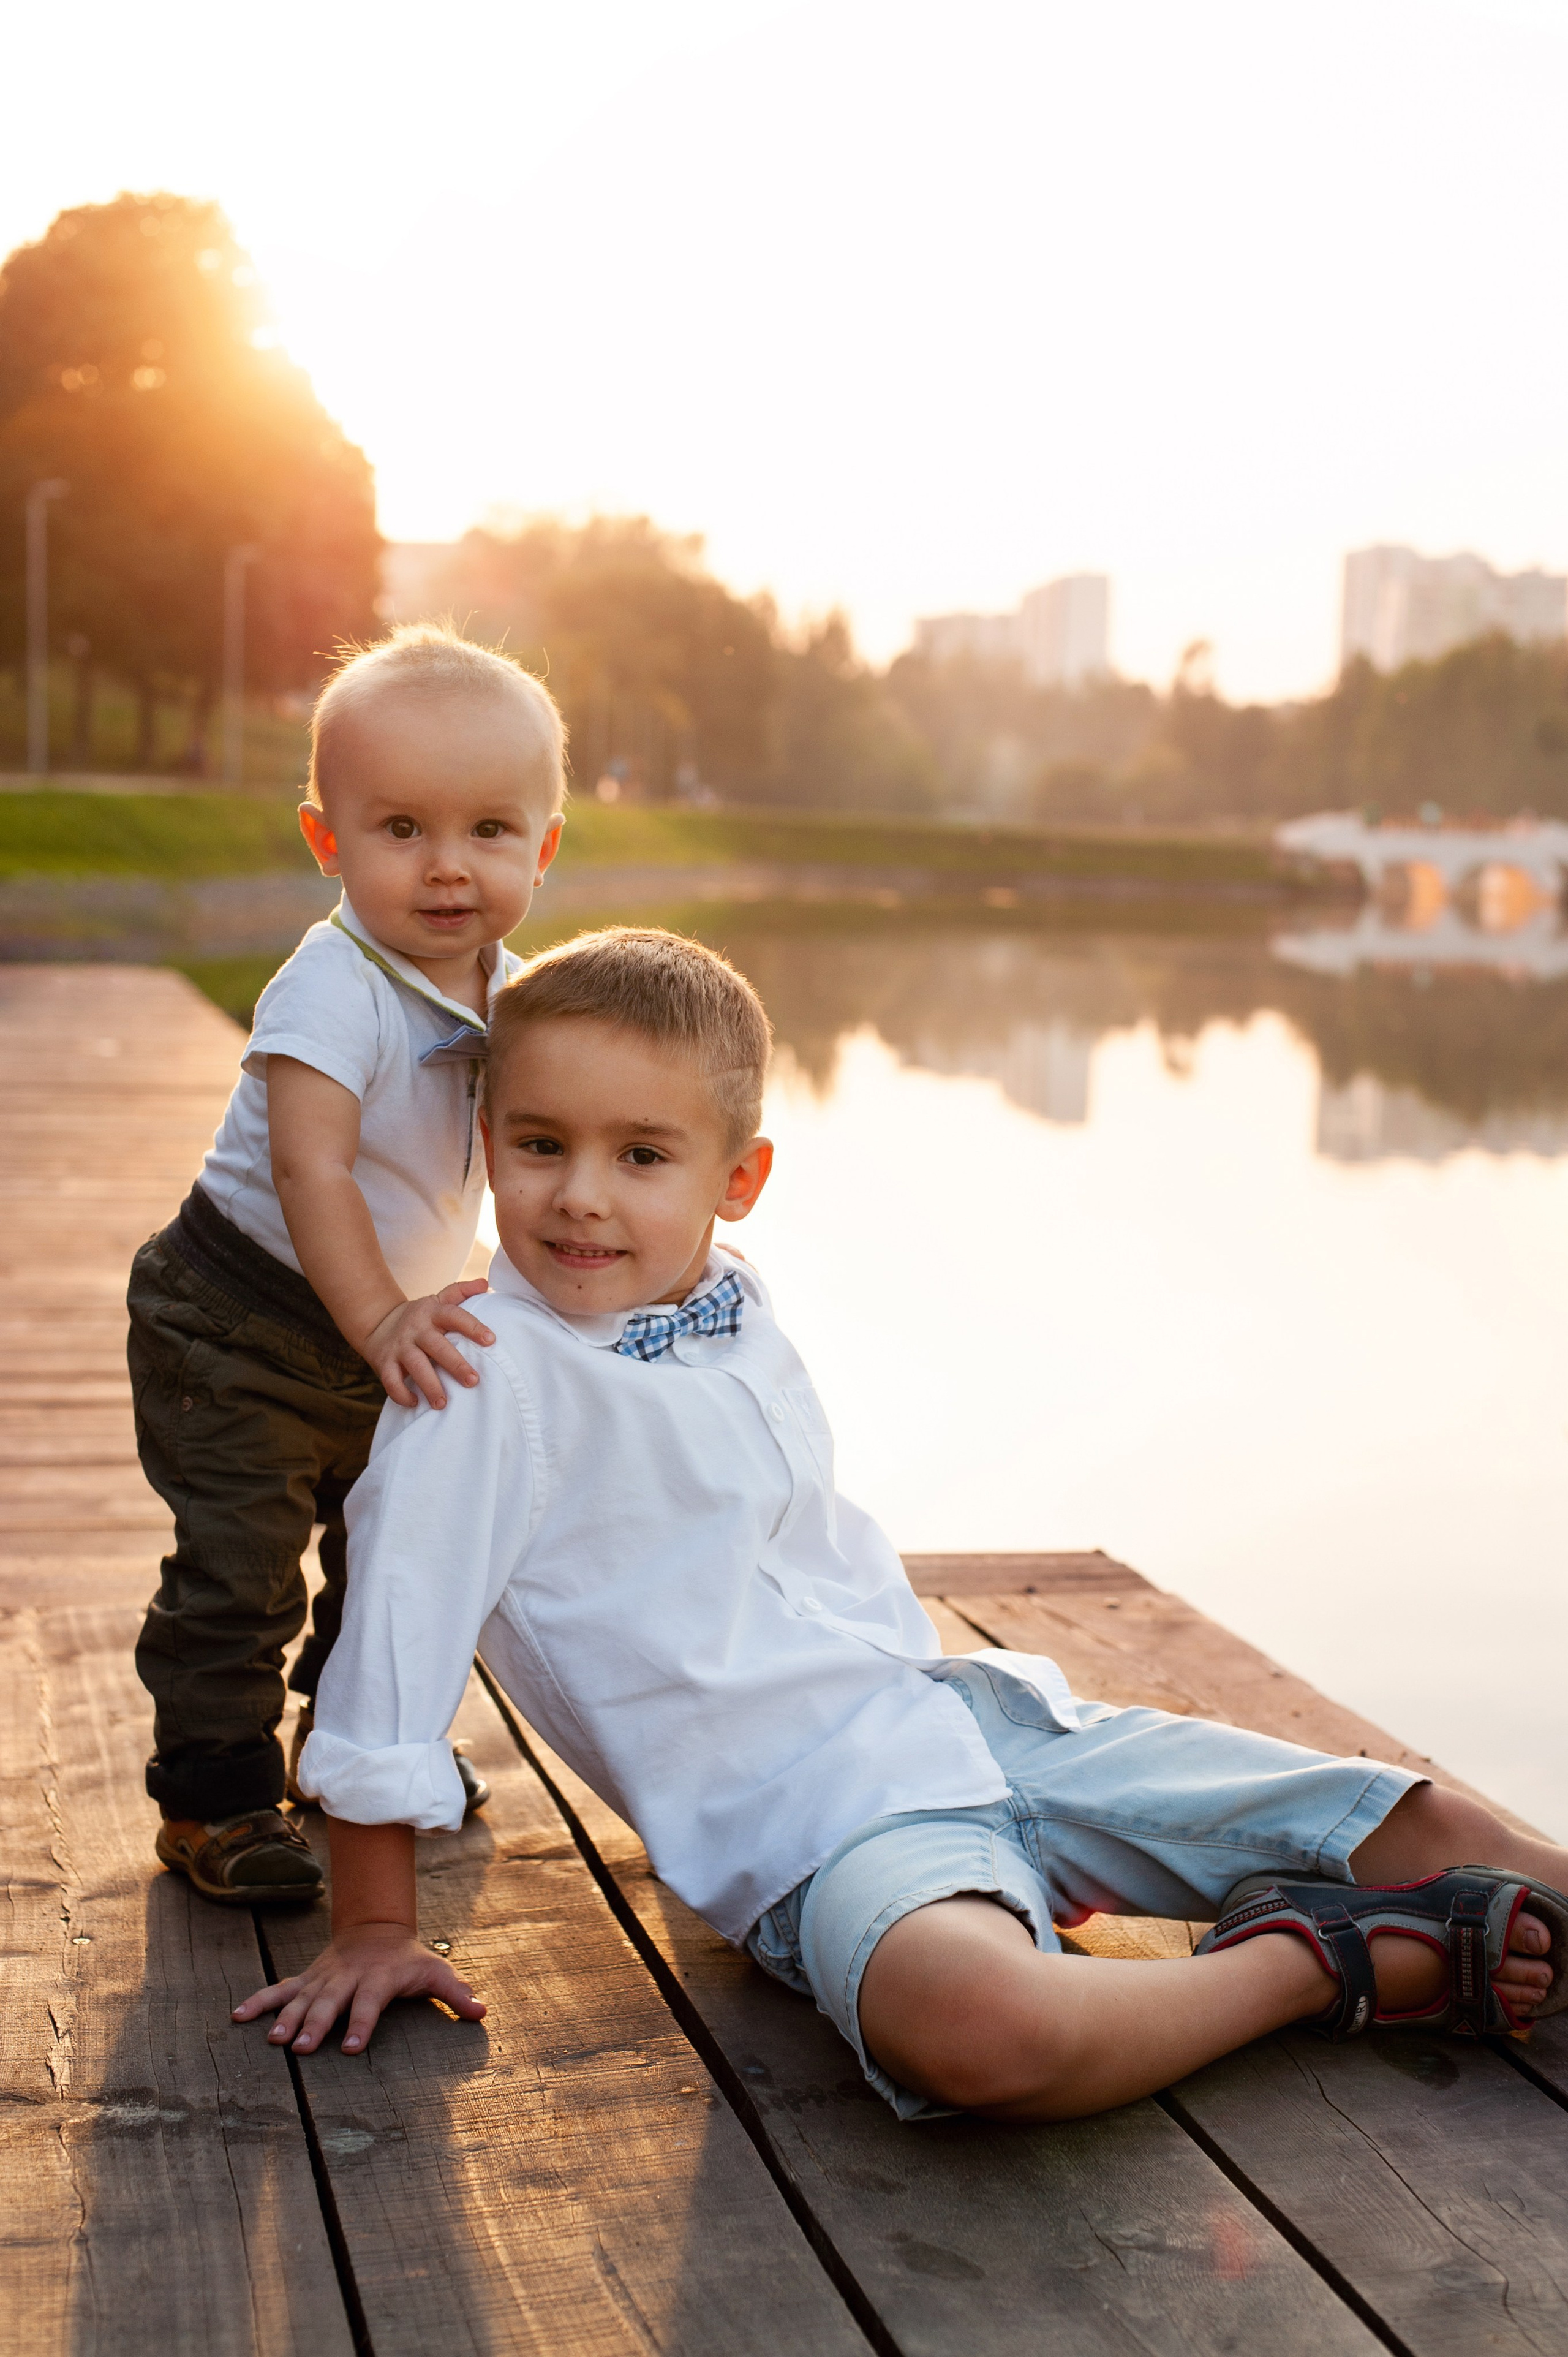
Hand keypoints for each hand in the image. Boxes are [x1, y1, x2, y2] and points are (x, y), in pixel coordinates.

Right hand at [233, 1920, 486, 2053]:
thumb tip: (482, 2012)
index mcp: (378, 1978)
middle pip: (329, 2002)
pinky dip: (259, 2001)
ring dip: (286, 2017)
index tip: (352, 2047)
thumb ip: (456, 1993)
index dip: (361, 2023)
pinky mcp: (307, 1979)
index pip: (369, 2002)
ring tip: (273, 2041)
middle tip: (300, 2049)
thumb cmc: (409, 1960)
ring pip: (301, 1997)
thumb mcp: (436, 1972)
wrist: (377, 1929)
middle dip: (315, 2024)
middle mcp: (347, 1977)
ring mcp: (323, 1978)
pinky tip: (238, 2016)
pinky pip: (279, 1989)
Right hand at [362, 1280, 494, 1408]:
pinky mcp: (384, 1363)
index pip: (455, 1316)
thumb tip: (485, 1282)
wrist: (377, 1323)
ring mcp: (399, 1346)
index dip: (472, 1327)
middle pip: (437, 1345)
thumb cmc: (420, 1317)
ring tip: (443, 1403)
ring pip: (415, 1366)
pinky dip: (401, 1394)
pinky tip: (416, 1402)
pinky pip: (391, 1381)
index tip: (491, 1340)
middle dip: (455, 1364)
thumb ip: (460, 1292)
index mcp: (432, 1313)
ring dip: (429, 1385)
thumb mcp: (437, 1301)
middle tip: (473, 1381)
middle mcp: (416, 1329)